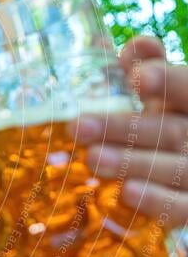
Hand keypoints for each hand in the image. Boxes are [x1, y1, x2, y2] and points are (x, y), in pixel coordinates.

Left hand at [71, 36, 187, 226]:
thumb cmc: (166, 128)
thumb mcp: (160, 99)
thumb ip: (145, 70)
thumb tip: (126, 46)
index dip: (168, 82)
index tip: (136, 77)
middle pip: (172, 130)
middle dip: (125, 128)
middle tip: (78, 126)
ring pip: (176, 168)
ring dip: (134, 164)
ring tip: (92, 158)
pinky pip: (181, 210)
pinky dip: (156, 202)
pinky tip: (125, 194)